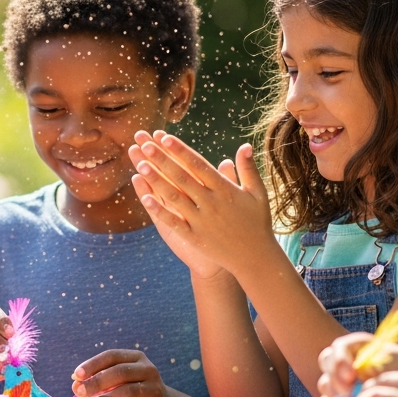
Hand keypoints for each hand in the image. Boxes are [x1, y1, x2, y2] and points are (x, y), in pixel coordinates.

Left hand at [71, 349, 172, 396]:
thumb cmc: (134, 390)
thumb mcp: (119, 380)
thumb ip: (99, 379)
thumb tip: (75, 383)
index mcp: (136, 358)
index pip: (112, 356)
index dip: (93, 364)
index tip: (77, 374)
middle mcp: (147, 370)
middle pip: (120, 372)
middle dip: (97, 381)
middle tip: (80, 391)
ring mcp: (154, 390)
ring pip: (128, 391)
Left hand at [130, 131, 279, 278]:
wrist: (256, 258)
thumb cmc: (258, 223)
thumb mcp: (258, 194)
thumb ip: (248, 170)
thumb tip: (245, 145)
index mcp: (225, 190)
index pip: (198, 165)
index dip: (181, 150)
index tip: (165, 137)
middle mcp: (211, 203)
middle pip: (182, 177)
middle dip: (162, 160)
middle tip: (145, 144)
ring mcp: (201, 221)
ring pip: (174, 197)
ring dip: (156, 180)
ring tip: (139, 165)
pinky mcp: (195, 238)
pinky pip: (174, 222)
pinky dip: (159, 211)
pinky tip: (144, 198)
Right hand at [317, 333, 397, 396]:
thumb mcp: (397, 365)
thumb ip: (376, 364)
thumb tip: (354, 376)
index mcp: (359, 347)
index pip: (340, 346)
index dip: (340, 359)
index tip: (351, 375)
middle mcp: (344, 361)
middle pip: (325, 362)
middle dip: (336, 379)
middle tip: (350, 394)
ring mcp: (337, 382)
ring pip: (324, 385)